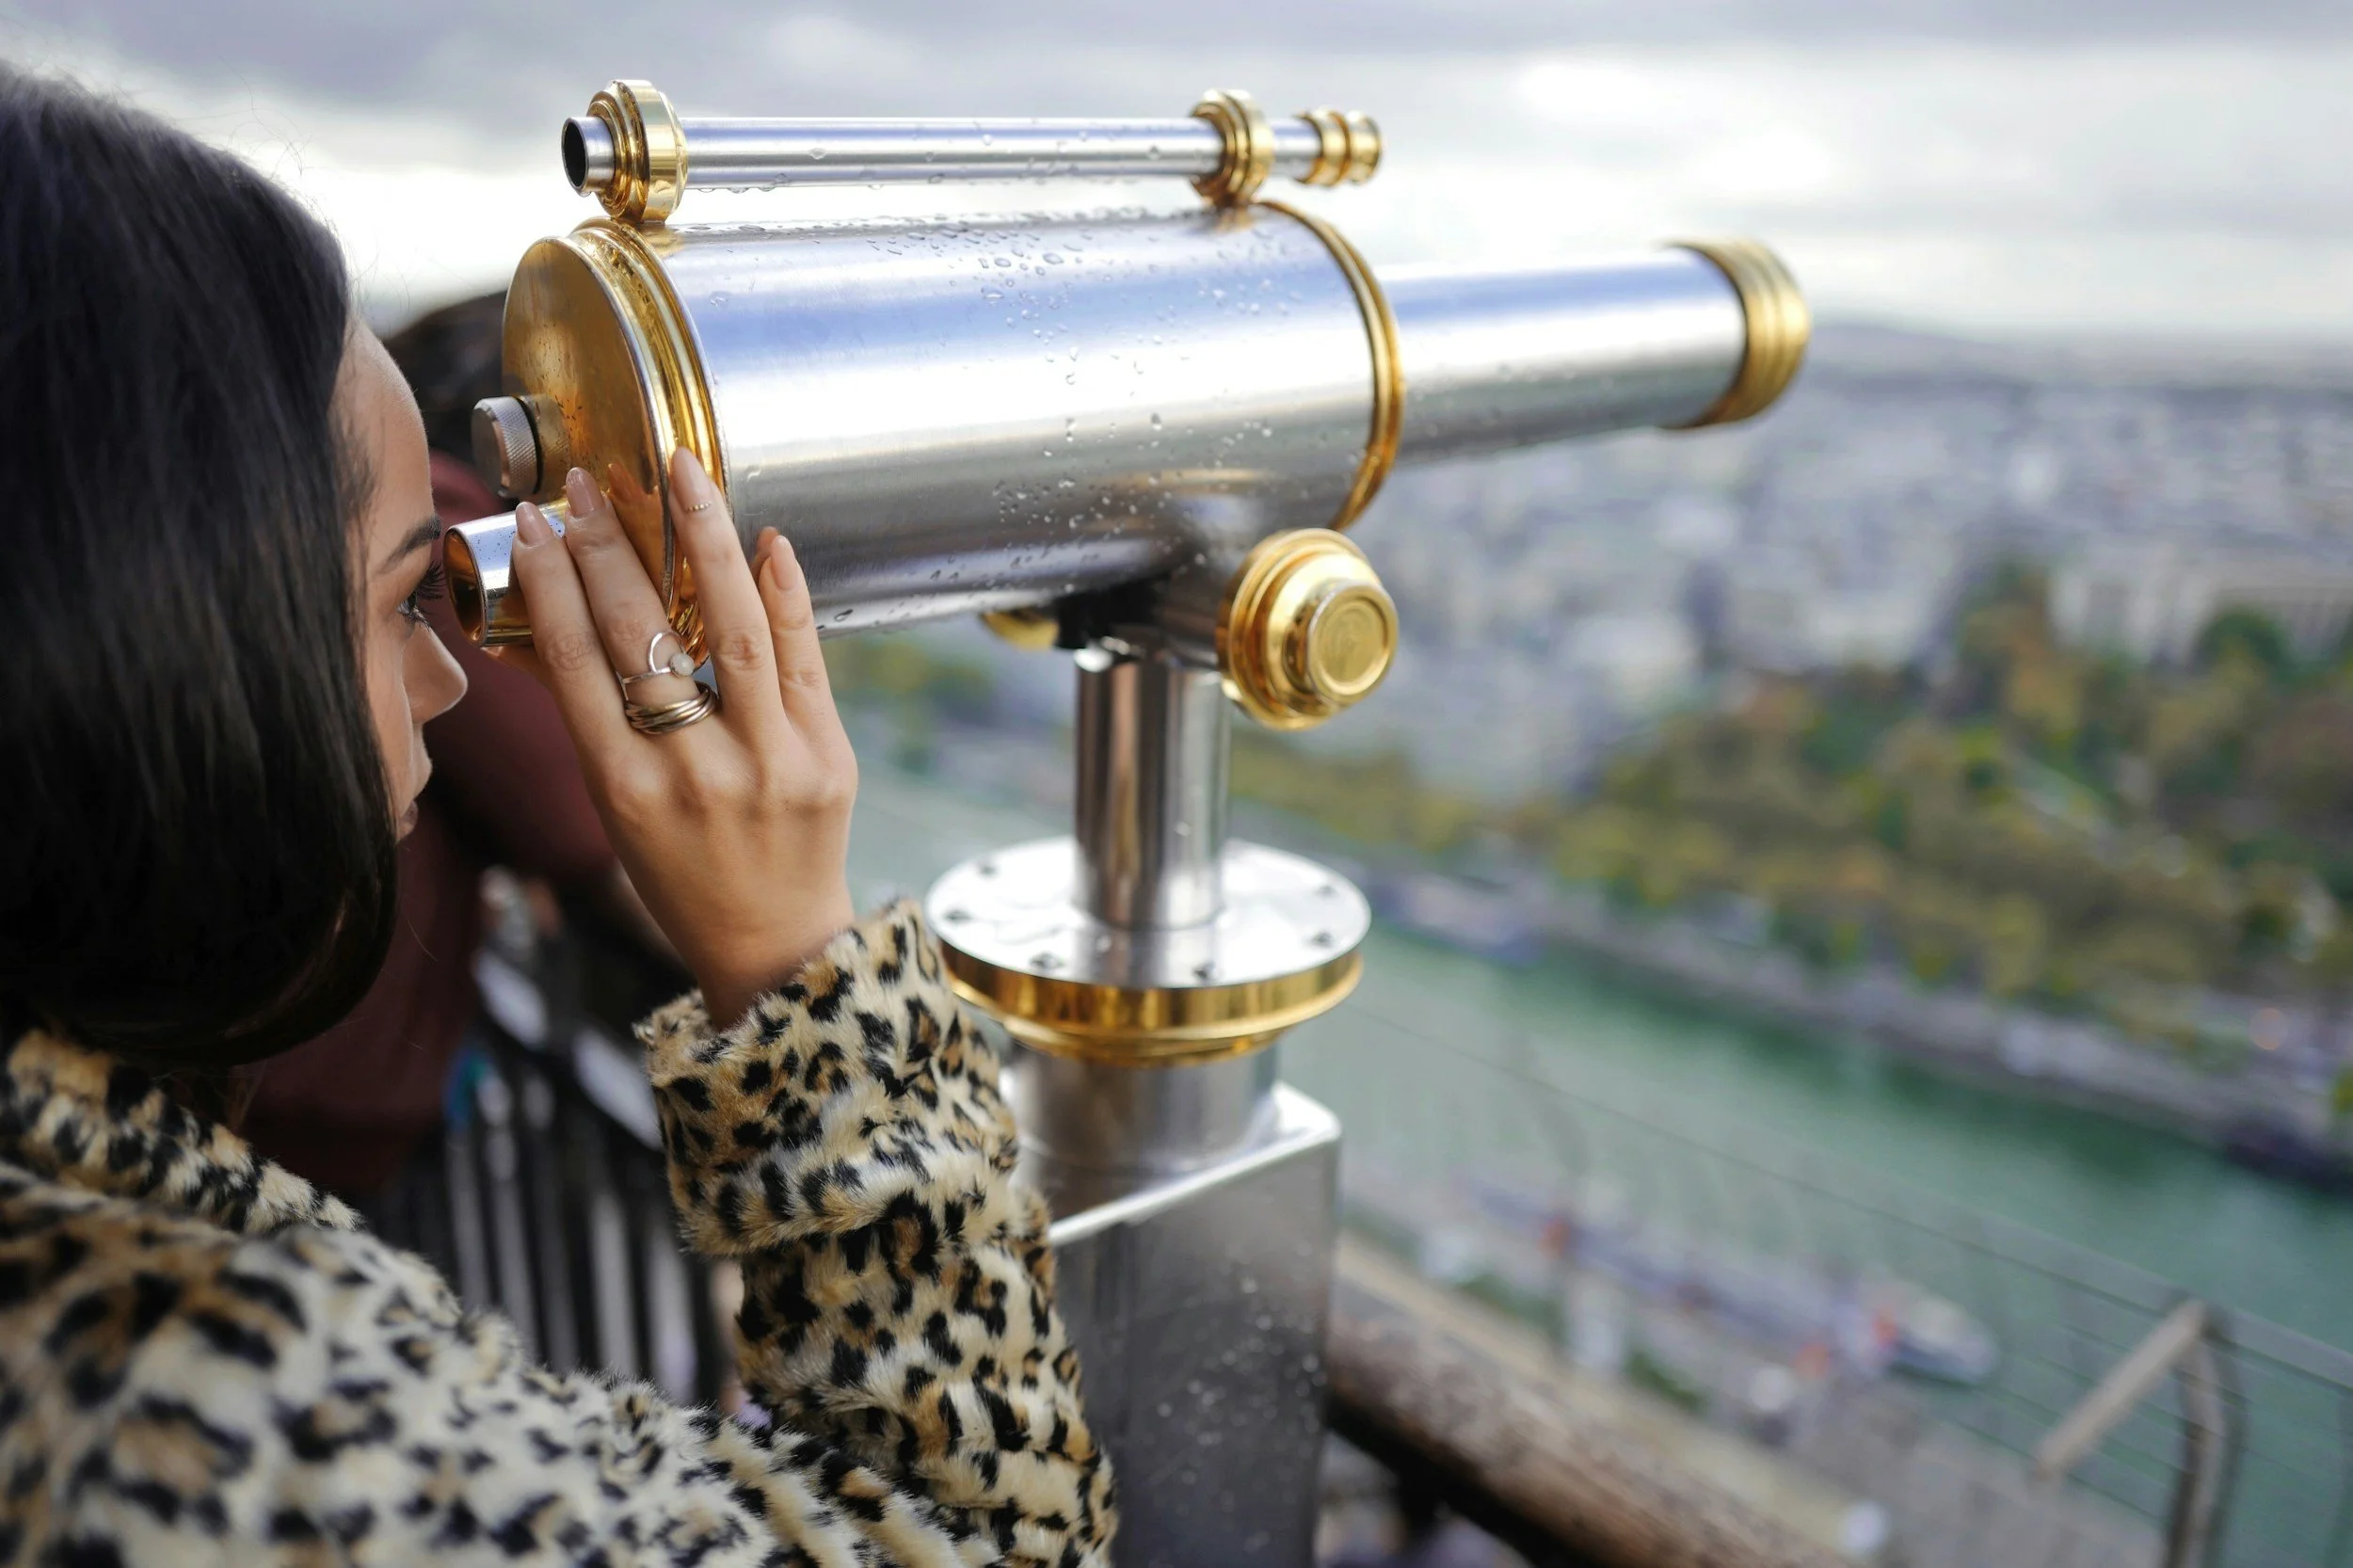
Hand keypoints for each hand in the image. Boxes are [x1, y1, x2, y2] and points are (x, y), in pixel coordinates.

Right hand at [504, 448, 856, 1026]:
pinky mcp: (828, 757)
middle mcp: (691, 772)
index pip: (573, 659)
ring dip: (704, 540)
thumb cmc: (681, 870)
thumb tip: (573, 602)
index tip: (535, 518)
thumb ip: (598, 718)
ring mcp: (767, 764)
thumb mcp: (615, 807)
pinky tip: (766, 540)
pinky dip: (787, 594)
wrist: (775, 945)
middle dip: (610, 545)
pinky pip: (805, 659)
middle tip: (592, 482)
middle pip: (641, 632)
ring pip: (733, 630)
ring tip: (682, 474)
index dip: (549, 579)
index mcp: (620, 788)